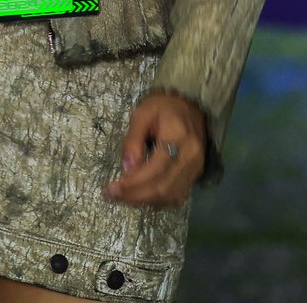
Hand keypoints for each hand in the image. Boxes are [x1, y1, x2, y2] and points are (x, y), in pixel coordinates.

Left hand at [103, 92, 206, 208]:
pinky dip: (156, 200)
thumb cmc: (163, 106)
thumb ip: (133, 140)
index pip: (155, 169)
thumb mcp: (142, 114)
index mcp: (178, 137)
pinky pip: (175, 196)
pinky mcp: (194, 175)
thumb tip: (126, 169)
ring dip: (144, 201)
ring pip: (169, 196)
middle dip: (135, 196)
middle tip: (113, 196)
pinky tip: (140, 196)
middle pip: (163, 187)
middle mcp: (190, 158)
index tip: (111, 189)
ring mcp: (195, 169)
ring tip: (123, 197)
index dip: (133, 184)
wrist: (191, 106)